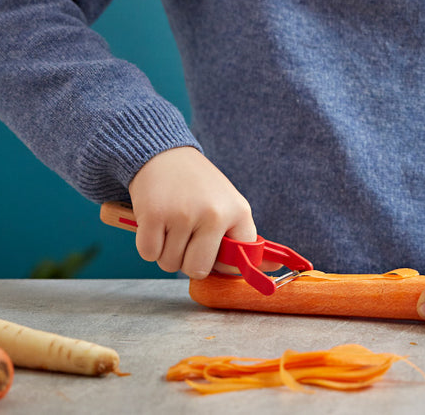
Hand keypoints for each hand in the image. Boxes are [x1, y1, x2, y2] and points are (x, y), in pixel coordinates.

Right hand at [128, 146, 255, 278]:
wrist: (164, 154)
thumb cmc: (198, 187)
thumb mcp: (228, 205)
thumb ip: (243, 239)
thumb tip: (276, 269)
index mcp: (238, 212)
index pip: (238, 262)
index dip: (220, 262)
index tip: (212, 249)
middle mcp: (214, 214)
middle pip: (198, 270)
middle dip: (187, 261)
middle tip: (185, 236)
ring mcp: (184, 215)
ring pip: (169, 264)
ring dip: (165, 251)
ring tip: (171, 224)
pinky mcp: (155, 215)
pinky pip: (148, 254)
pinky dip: (148, 244)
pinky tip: (155, 222)